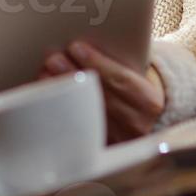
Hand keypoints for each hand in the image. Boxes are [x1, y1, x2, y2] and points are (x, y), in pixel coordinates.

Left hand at [42, 41, 164, 143]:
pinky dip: (59, 112)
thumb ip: (118, 63)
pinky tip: (47, 97)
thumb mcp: (135, 75)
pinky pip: (76, 132)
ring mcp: (118, 141)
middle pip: (99, 98)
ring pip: (85, 116)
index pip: (122, 80)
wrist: (142, 121)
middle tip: (53, 58)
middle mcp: (136, 126)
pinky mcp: (100, 150)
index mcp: (149, 102)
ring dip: (62, 92)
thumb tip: (81, 45)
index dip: (97, 63)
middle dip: (73, 75)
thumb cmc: (133, 90)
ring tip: (46, 73)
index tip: (76, 47)